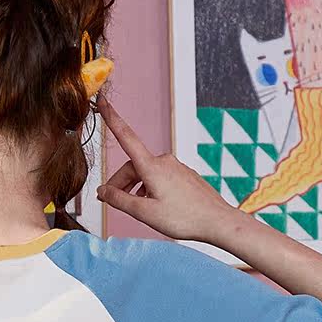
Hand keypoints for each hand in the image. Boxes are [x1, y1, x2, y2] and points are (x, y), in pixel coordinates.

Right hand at [96, 97, 241, 241]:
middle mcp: (164, 161)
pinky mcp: (185, 175)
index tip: (103, 100)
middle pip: (133, 167)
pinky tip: (153, 205)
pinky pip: (160, 178)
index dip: (111, 118)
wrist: (218, 221)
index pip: (125, 136)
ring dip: (136, 188)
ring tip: (135, 207)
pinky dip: (150, 188)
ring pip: (147, 174)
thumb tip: (103, 191)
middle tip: (110, 200)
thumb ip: (119, 200)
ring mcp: (176, 167)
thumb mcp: (145, 212)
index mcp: (152, 166)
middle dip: (120, 183)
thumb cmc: (184, 218)